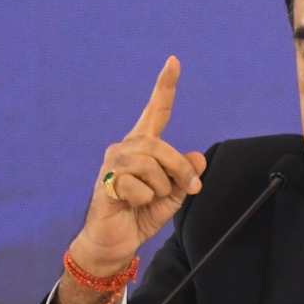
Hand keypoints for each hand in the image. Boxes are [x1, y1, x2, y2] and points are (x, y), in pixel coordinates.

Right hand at [51, 57, 205, 303]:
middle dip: (179, 170)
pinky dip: (143, 201)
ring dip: (160, 188)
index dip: (165, 87)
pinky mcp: (105, 182)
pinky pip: (137, 187)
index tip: (174, 61)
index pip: (156, 112)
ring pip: (150, 165)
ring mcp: (113, 163)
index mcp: (144, 146)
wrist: (115, 242)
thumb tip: (198, 158)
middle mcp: (126, 148)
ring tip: (149, 199)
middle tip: (189, 189)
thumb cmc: (142, 214)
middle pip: (162, 146)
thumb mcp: (173, 196)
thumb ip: (186, 176)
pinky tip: (130, 205)